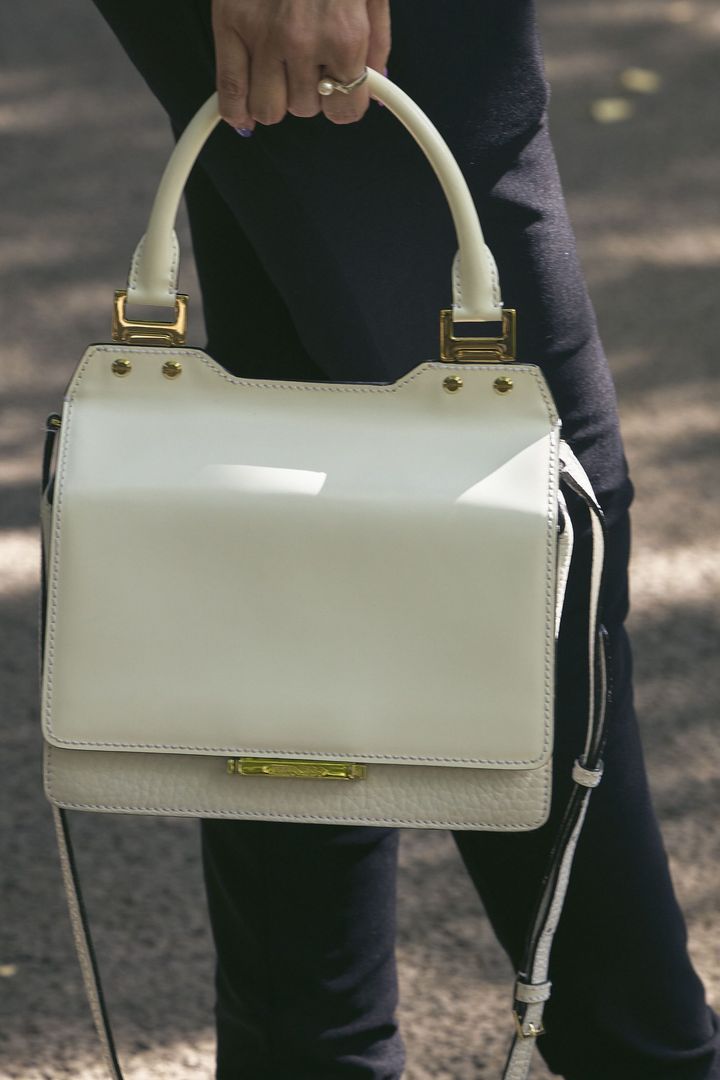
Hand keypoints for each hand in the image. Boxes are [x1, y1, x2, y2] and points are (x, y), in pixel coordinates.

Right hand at [211, 0, 390, 130]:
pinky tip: (242, 116)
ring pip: (268, 109)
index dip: (345, 103)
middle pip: (305, 109)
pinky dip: (234, 110)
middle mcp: (303, 41)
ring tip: (281, 72)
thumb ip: (377, 44)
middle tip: (311, 64)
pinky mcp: (230, 23)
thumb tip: (375, 86)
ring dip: (276, 98)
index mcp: (345, 35)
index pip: (346, 110)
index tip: (341, 92)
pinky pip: (229, 88)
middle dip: (310, 92)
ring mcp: (263, 35)